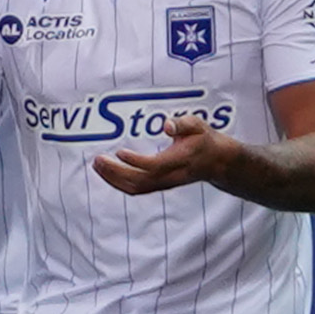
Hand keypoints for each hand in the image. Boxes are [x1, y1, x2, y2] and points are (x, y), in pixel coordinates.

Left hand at [91, 114, 237, 194]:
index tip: (119, 151)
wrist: (217, 162)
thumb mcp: (198, 125)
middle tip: (98, 160)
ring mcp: (165, 183)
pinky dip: (119, 183)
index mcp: (181, 159)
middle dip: (117, 172)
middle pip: (141, 181)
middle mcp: (171, 175)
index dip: (136, 161)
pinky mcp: (160, 185)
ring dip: (114, 179)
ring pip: (137, 189)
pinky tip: (107, 172)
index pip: (155, 165)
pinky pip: (137, 189)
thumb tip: (166, 125)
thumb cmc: (204, 139)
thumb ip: (183, 124)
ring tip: (97, 165)